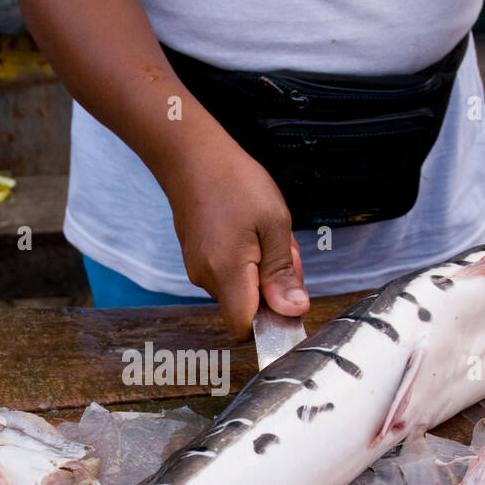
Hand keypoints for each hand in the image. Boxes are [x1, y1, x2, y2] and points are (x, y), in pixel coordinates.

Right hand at [164, 145, 307, 339]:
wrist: (191, 156)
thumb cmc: (234, 182)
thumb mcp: (274, 223)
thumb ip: (282, 272)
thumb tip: (293, 310)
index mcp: (227, 272)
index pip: (245, 327)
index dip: (269, 323)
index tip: (287, 298)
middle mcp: (206, 278)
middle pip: (246, 307)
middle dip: (271, 287)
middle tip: (282, 247)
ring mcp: (197, 269)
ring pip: (239, 289)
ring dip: (260, 271)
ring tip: (264, 233)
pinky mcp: (196, 259)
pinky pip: (227, 274)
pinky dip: (245, 261)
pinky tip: (248, 231)